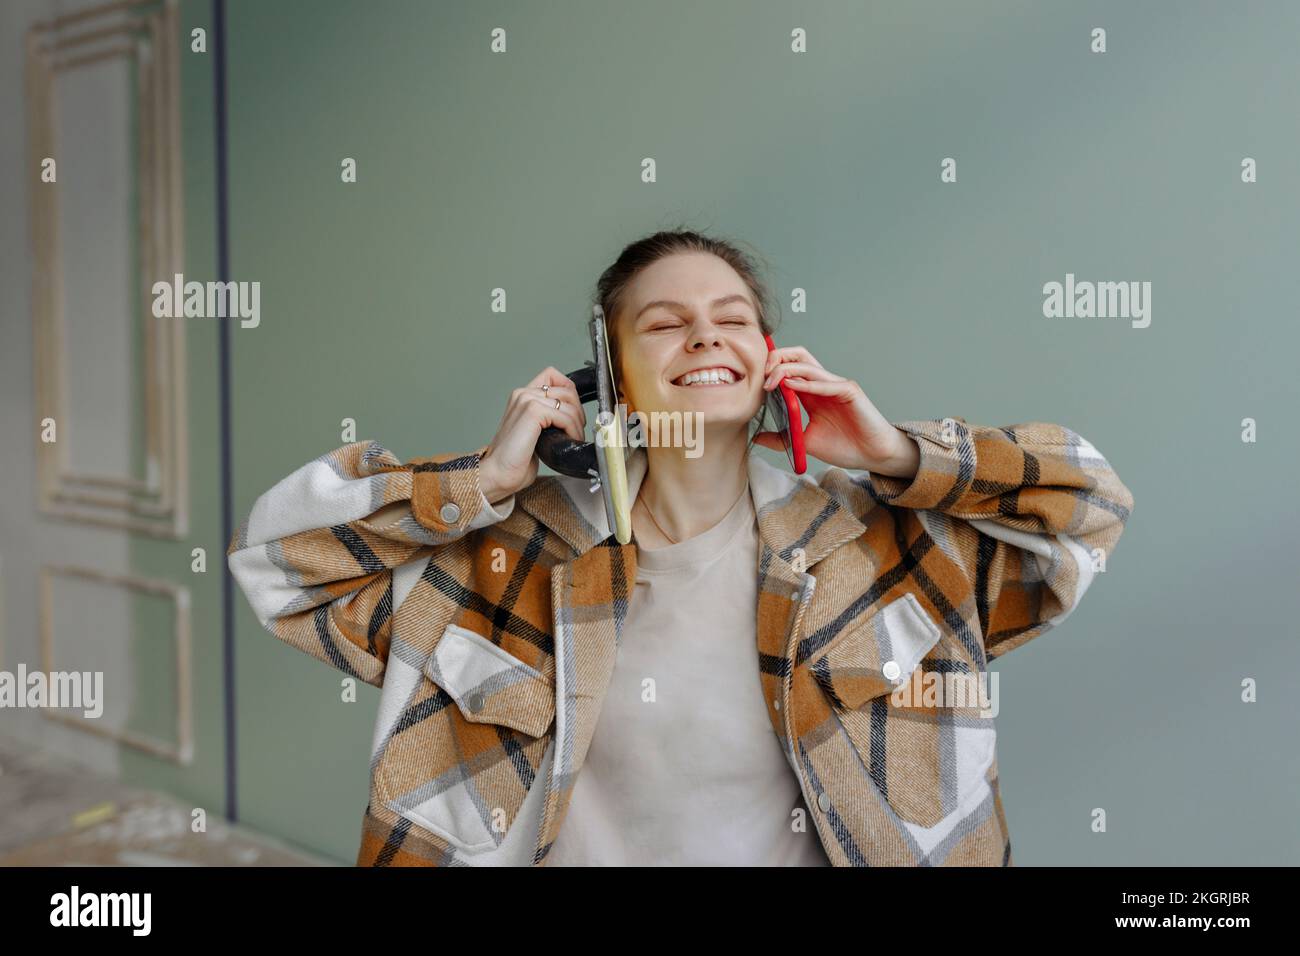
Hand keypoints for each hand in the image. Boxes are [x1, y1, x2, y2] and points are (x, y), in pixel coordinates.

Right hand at [478, 367, 586, 502]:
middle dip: (578, 411)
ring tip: (573, 439)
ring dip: (577, 424)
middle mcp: (523, 394)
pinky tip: (568, 441)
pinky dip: (572, 429)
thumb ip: (547, 419)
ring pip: (569, 403)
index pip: (553, 376)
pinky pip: (565, 416)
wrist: (498, 474)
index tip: (573, 414)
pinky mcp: (532, 411)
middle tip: (576, 430)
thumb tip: (572, 417)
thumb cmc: (515, 460)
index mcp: (521, 396)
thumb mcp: (534, 433)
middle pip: (567, 389)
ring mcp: (526, 400)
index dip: (570, 392)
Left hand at [753, 345, 919, 476]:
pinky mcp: (849, 391)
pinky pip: (825, 383)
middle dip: (776, 358)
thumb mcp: (804, 443)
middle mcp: (822, 384)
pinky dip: (807, 383)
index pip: (788, 368)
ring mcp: (836, 385)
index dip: (770, 367)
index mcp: (811, 393)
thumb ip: (781, 438)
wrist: (872, 456)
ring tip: (769, 382)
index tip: (753, 381)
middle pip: (797, 356)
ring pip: (808, 365)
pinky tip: (790, 387)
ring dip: (785, 370)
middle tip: (761, 375)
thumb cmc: (844, 447)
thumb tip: (756, 437)